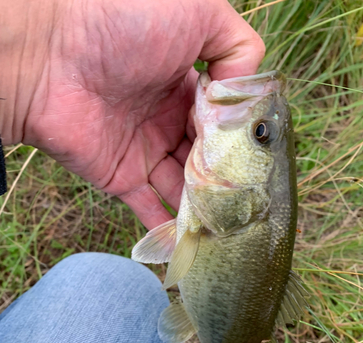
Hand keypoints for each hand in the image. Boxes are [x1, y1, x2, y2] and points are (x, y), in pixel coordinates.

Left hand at [0, 0, 264, 228]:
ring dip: (206, 207)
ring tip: (232, 227)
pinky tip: (195, 243)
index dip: (240, 138)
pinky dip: (170, 229)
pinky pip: (150, 209)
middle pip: (207, 159)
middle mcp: (167, 121)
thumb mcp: (198, 10)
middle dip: (227, 178)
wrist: (50, 55)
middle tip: (250, 198)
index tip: (255, 154)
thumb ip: (237, 46)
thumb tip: (245, 94)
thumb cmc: (122, 22)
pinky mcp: (121, 179)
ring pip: (185, 188)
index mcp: (186, 86)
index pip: (224, 121)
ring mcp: (145, 152)